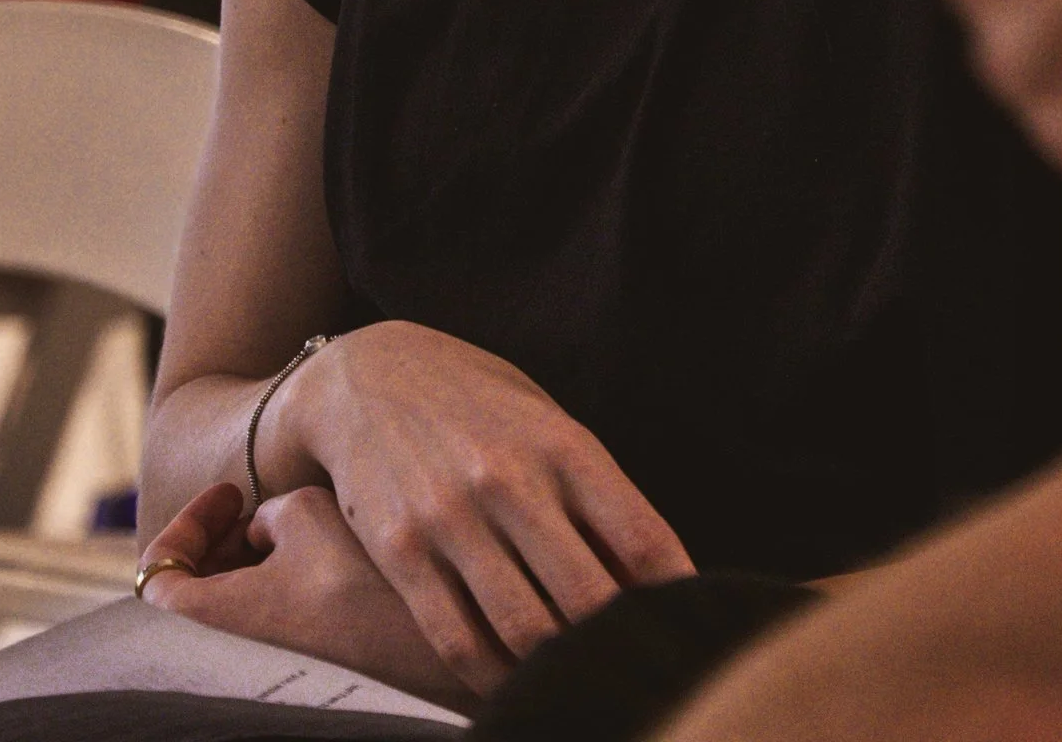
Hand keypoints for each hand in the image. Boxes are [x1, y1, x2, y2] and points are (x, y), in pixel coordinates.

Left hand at [141, 483, 474, 712]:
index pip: (157, 569)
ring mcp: (271, 642)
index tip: (229, 492)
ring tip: (308, 517)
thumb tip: (270, 526)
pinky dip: (291, 566)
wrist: (425, 636)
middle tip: (265, 501)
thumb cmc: (354, 577)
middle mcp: (232, 635)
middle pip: (202, 577)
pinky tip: (334, 543)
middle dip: (228, 531)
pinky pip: (279, 598)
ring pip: (244, 586)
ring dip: (264, 547)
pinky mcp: (307, 643)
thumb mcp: (303, 512)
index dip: (188, 521)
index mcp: (211, 609)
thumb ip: (269, 509)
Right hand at [264, 321, 694, 696]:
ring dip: (556, 667)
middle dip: (619, 641)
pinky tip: (512, 686)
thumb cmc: (481, 405)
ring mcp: (452, 519)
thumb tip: (647, 571)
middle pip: (588, 594)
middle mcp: (511, 482)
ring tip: (580, 682)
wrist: (369, 376)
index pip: (640, 535)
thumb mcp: (548, 423)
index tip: (691, 621)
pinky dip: (491, 675)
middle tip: (636, 665)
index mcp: (565, 446)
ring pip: (524, 627)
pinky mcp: (400, 552)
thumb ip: (593, 491)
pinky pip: (456, 637)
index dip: (674, 591)